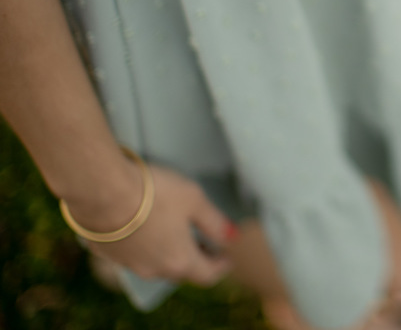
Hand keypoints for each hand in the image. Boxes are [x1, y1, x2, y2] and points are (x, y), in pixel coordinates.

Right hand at [65, 162, 235, 286]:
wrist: (101, 192)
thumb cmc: (154, 193)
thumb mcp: (194, 200)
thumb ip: (214, 221)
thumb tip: (231, 236)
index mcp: (179, 260)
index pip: (207, 275)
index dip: (220, 266)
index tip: (226, 257)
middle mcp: (153, 269)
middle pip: (182, 271)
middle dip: (196, 259)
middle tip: (205, 243)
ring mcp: (128, 264)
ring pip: (156, 264)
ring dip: (169, 253)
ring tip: (177, 234)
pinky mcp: (107, 253)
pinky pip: (133, 254)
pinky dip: (145, 245)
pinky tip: (145, 227)